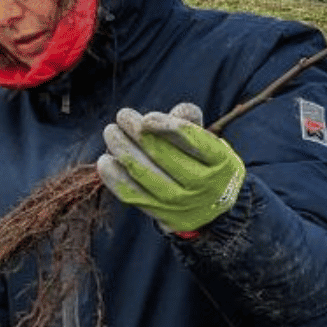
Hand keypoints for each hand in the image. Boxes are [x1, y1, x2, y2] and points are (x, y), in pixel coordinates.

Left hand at [96, 102, 244, 233]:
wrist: (212, 210)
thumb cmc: (206, 164)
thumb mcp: (210, 141)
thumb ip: (191, 120)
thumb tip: (176, 111)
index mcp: (221, 161)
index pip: (192, 139)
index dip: (166, 126)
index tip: (147, 118)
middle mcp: (203, 185)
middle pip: (163, 154)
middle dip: (137, 132)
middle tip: (123, 116)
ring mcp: (181, 203)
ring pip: (144, 173)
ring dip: (122, 149)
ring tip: (111, 132)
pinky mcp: (162, 215)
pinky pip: (132, 194)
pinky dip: (115, 177)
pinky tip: (105, 161)